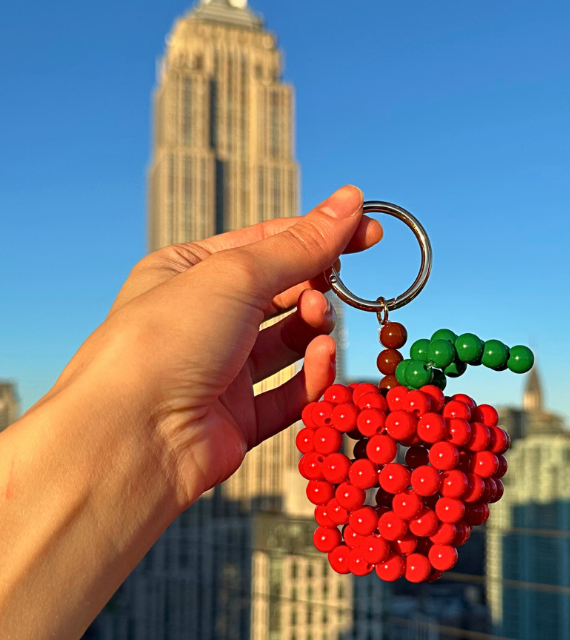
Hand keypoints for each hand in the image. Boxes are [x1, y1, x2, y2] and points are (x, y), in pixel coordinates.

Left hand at [42, 183, 381, 508]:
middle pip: (280, 292)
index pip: (266, 243)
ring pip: (288, 343)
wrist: (130, 439)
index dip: (320, 235)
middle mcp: (203, 320)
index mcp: (188, 272)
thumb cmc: (167, 340)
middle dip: (314, 285)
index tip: (370, 231)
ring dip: (313, 328)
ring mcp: (221, 371)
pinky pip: (290, 391)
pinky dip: (312, 374)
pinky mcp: (238, 419)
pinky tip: (323, 357)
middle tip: (334, 285)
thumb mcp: (236, 275)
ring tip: (319, 322)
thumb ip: (301, 245)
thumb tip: (350, 200)